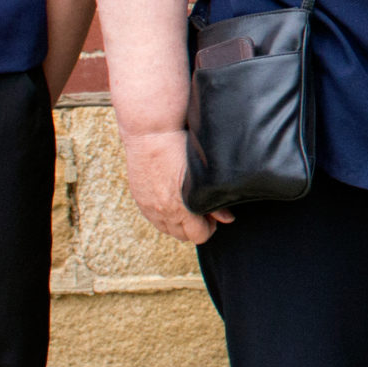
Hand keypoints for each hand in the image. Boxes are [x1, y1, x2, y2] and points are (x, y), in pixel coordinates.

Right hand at [123, 129, 229, 245]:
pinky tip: (172, 201)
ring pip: (167, 230)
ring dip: (179, 223)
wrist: (150, 131)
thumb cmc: (179, 146)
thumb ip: (214, 199)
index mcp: (181, 206)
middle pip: (183, 236)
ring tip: (187, 206)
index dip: (210, 227)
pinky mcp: (139, 199)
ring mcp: (148, 206)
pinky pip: (153, 220)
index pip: (199, 235)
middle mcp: (163, 211)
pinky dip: (164, 216)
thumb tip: (228, 218)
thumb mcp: (203, 172)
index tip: (213, 215)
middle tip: (202, 210)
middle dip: (195, 227)